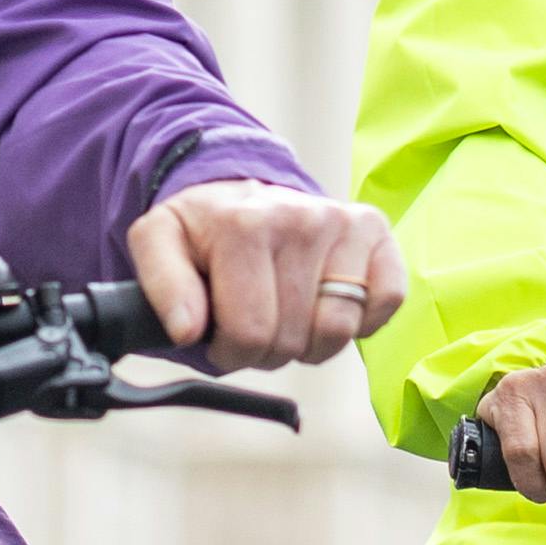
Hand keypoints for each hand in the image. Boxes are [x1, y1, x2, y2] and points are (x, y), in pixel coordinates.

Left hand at [124, 182, 402, 369]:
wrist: (238, 192)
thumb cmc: (201, 231)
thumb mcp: (158, 244)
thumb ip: (161, 287)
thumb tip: (187, 330)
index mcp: (245, 226)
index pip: (249, 333)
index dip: (230, 352)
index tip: (220, 335)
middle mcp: (301, 218)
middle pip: (291, 339)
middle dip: (267, 349)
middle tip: (253, 322)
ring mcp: (343, 222)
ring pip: (338, 330)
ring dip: (310, 341)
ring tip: (287, 314)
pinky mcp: (376, 231)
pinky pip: (386, 300)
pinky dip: (361, 319)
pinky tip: (327, 302)